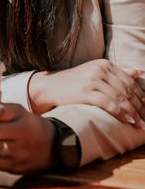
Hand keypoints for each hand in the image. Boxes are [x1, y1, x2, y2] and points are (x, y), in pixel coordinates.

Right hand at [28, 60, 144, 126]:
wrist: (52, 86)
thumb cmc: (75, 82)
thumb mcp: (97, 73)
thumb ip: (118, 73)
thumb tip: (139, 71)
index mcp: (104, 64)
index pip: (129, 81)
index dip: (140, 96)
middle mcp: (100, 69)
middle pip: (126, 90)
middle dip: (139, 107)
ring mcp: (93, 80)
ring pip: (120, 98)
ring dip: (133, 113)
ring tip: (140, 124)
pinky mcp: (86, 91)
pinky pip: (109, 104)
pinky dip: (121, 113)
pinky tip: (128, 121)